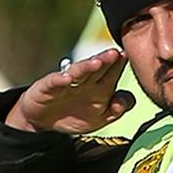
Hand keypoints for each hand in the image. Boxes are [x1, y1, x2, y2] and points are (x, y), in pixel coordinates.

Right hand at [6, 50, 131, 133]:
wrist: (44, 120)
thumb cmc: (75, 115)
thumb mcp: (100, 118)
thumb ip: (117, 109)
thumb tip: (124, 102)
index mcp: (101, 87)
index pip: (112, 73)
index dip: (120, 66)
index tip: (128, 57)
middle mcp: (85, 81)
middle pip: (97, 68)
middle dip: (107, 60)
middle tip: (116, 53)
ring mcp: (67, 83)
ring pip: (79, 72)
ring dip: (87, 67)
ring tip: (96, 63)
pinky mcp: (48, 87)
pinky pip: (55, 82)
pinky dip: (60, 80)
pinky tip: (66, 79)